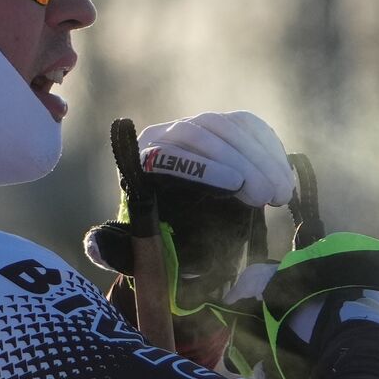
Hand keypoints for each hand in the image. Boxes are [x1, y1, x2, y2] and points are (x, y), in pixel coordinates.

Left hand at [86, 111, 293, 310]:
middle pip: (202, 134)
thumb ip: (119, 252)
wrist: (185, 226)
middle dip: (241, 162)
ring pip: (228, 126)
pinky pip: (249, 125)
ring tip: (281, 192)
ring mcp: (197, 127)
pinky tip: (283, 175)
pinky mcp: (225, 126)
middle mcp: (165, 137)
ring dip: (261, 157)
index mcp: (140, 165)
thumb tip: (96, 245)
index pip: (166, 154)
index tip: (236, 188)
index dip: (203, 168)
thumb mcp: (139, 253)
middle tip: (268, 196)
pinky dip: (270, 147)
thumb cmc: (160, 242)